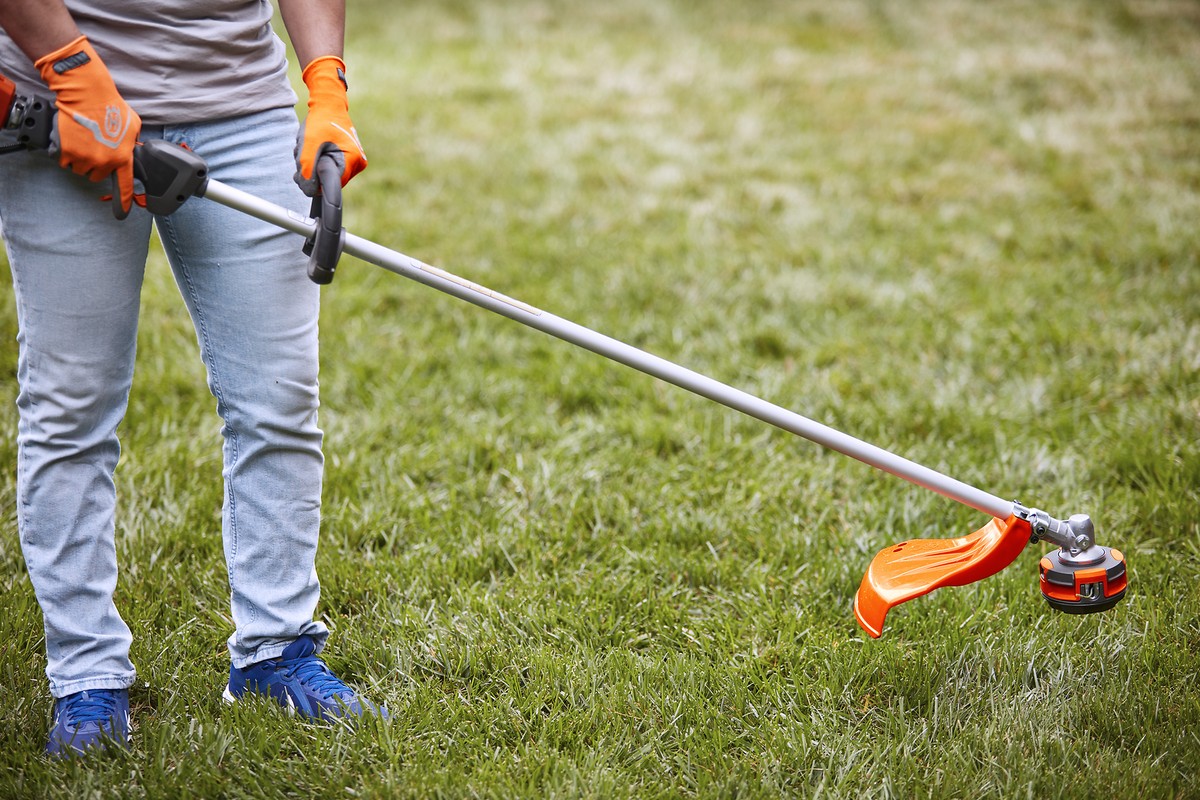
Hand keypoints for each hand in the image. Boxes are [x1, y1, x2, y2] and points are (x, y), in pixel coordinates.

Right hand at [34, 35, 139, 214]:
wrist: (86, 94)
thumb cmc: (110, 106)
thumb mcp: (133, 125)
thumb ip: (133, 142)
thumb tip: (132, 148)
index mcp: (122, 158)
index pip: (124, 186)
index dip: (124, 202)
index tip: (122, 213)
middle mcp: (104, 162)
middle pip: (97, 176)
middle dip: (95, 165)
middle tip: (94, 147)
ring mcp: (84, 158)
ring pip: (80, 169)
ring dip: (80, 160)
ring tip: (83, 141)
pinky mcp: (67, 152)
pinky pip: (65, 162)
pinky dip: (66, 154)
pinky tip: (71, 139)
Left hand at [294, 55, 366, 195]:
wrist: (329, 105)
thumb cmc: (320, 121)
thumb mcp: (308, 144)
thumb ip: (307, 169)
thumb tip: (309, 191)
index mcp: (353, 159)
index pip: (332, 186)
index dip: (316, 186)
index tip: (305, 182)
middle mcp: (358, 164)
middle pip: (330, 182)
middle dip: (313, 173)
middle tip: (302, 157)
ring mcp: (356, 163)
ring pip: (329, 177)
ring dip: (314, 168)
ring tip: (309, 150)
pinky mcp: (350, 161)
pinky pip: (331, 171)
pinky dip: (319, 164)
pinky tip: (316, 151)